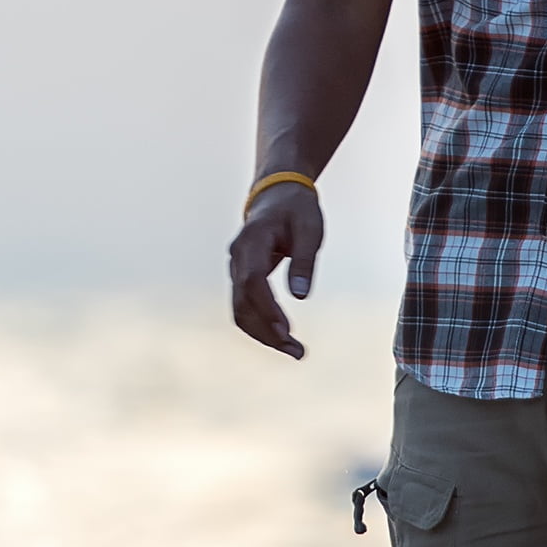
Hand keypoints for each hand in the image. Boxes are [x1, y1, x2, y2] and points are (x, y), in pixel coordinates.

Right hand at [227, 182, 322, 357]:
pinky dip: (261, 325)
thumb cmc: (297, 209)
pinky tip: (282, 338)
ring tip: (295, 351)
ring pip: (241, 310)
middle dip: (268, 332)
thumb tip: (300, 296)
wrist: (277, 195)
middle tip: (298, 352)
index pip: (253, 281)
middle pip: (243, 303)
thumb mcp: (310, 229)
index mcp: (252, 241)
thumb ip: (305, 261)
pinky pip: (245, 307)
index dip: (267, 308)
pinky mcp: (242, 278)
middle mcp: (237, 257)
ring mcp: (236, 269)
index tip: (286, 331)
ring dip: (264, 334)